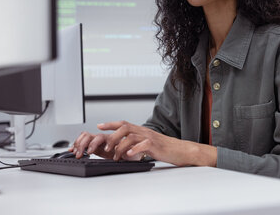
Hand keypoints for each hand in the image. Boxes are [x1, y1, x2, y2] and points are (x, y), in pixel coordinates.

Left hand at [70, 121, 216, 166]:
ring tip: (115, 156)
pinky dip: (134, 150)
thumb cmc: (165, 148)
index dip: (110, 124)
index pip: (123, 123)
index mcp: (141, 130)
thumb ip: (136, 144)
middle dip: (112, 136)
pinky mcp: (155, 145)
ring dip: (120, 146)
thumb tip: (122, 150)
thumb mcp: (148, 144)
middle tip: (105, 147)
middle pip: (124, 127)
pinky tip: (129, 155)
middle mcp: (144, 131)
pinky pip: (142, 145)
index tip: (99, 126)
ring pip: (131, 136)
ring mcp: (149, 137)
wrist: (181, 150)